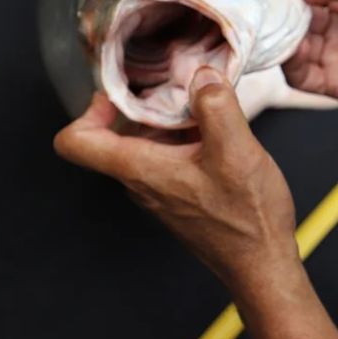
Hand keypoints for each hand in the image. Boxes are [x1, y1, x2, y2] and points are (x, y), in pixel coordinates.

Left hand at [53, 68, 298, 289]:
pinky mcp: (179, 193)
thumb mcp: (237, 151)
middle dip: (145, 103)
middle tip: (180, 88)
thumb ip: (216, 107)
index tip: (124, 92)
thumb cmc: (247, 219)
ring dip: (170, 119)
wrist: (262, 262)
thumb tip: (202, 75)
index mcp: (141, 169)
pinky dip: (186, 136)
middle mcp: (141, 181)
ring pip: (145, 143)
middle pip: (114, 133)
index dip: (90, 108)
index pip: (75, 142)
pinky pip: (168, 155)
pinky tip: (219, 134)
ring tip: (207, 109)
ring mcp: (159, 189)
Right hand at [282, 0, 337, 106]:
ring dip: (278, 36)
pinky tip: (289, 49)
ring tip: (275, 24)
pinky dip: (288, 63)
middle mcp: (331, 26)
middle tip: (263, 1)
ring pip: (289, 46)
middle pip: (289, 18)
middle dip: (276, 10)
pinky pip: (300, 75)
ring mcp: (330, 54)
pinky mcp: (333, 82)